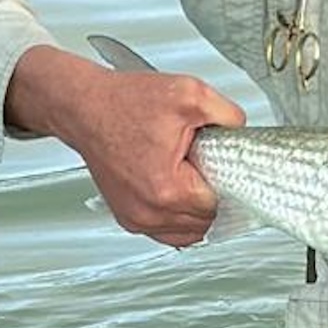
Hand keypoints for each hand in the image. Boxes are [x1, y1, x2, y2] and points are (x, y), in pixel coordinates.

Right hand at [6, 45, 244, 247]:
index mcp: (167, 190)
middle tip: (204, 163)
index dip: (229, 181)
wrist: (85, 107)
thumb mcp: (190, 95)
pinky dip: (178, 214)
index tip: (224, 164)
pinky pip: (168, 230)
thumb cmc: (126, 102)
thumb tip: (243, 135)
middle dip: (212, 193)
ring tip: (189, 173)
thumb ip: (229, 115)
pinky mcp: (128, 218)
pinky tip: (178, 186)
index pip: (222, 205)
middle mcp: (149, 213)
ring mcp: (136, 219)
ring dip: (196, 208)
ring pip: (189, 232)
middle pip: (207, 222)